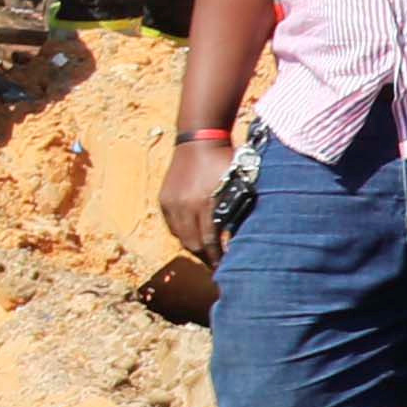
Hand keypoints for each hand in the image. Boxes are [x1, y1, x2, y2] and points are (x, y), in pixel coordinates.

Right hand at [154, 132, 233, 269]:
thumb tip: (241, 237)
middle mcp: (184, 206)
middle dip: (206, 257)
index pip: (210, 241)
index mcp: (204, 203)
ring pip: (181, 237)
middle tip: (219, 265)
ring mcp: (171, 203)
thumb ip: (237, 211)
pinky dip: (183, 233)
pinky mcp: (164, 199)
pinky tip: (195, 233)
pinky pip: (173, 225)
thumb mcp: (239, 184)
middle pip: (193, 244)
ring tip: (208, 251)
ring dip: (194, 246)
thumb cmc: (225, 160)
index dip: (218, 257)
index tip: (228, 267)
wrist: (199, 138)